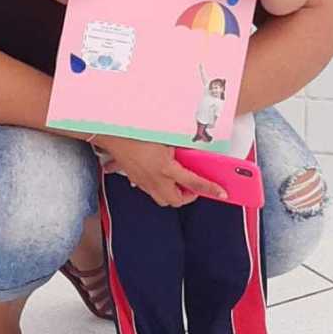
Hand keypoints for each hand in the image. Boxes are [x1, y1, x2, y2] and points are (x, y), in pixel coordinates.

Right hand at [98, 138, 225, 207]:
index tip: (221, 193)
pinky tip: (156, 175)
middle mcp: (155, 179)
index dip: (209, 189)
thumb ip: (180, 146)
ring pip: (161, 198)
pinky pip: (148, 189)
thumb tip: (192, 149)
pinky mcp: (134, 178)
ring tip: (176, 182)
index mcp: (165, 168)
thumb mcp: (165, 137)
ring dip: (172, 193)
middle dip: (187, 197)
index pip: (193, 183)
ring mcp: (143, 181)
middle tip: (192, 186)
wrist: (111, 134)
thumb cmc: (137, 132)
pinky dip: (156, 186)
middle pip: (175, 201)